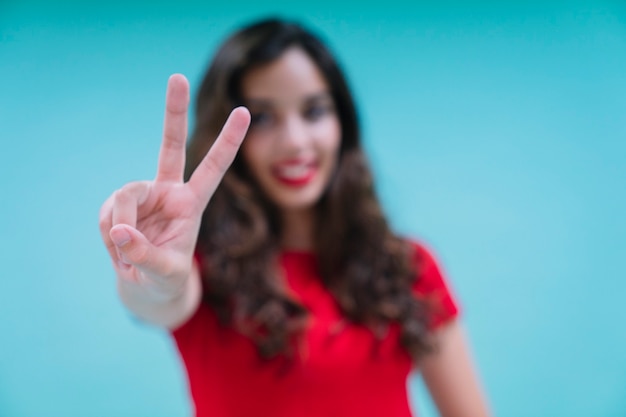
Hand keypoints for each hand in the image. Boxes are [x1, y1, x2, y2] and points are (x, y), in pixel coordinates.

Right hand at [99, 74, 249, 298]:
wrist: (145, 286)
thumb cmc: (166, 278)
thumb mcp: (166, 274)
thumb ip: (146, 255)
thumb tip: (121, 230)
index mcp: (192, 203)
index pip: (213, 169)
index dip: (228, 142)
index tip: (244, 112)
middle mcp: (168, 191)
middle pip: (169, 146)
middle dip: (173, 112)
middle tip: (178, 77)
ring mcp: (141, 196)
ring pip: (123, 198)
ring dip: (120, 230)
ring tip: (128, 257)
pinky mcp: (118, 205)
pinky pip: (107, 217)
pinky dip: (109, 237)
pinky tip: (119, 250)